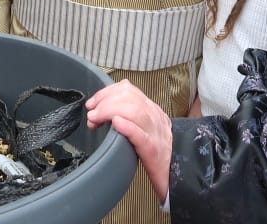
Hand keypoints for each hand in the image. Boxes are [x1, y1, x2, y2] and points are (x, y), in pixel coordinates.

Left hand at [86, 79, 172, 201]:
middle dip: (105, 101)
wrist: (175, 175)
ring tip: (96, 119)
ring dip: (110, 111)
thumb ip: (129, 115)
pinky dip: (127, 126)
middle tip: (91, 112)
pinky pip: (141, 135)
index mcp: (152, 110)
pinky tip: (116, 123)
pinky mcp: (153, 150)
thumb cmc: (155, 153)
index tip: (93, 103)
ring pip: (136, 112)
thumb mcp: (144, 128)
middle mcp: (155, 118)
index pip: (129, 90)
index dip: (107, 92)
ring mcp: (155, 133)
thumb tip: (102, 107)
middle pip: (130, 98)